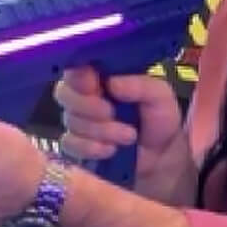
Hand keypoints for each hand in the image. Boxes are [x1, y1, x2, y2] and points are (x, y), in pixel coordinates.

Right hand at [54, 68, 191, 203]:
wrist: (162, 159)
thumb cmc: (159, 121)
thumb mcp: (160, 96)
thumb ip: (140, 85)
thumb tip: (112, 82)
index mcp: (102, 76)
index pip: (76, 67)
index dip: (80, 76)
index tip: (95, 85)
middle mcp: (84, 96)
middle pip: (64, 93)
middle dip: (88, 105)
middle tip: (111, 112)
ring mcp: (77, 122)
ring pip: (70, 120)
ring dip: (100, 130)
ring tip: (128, 136)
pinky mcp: (76, 147)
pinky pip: (70, 144)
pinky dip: (91, 147)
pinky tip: (110, 150)